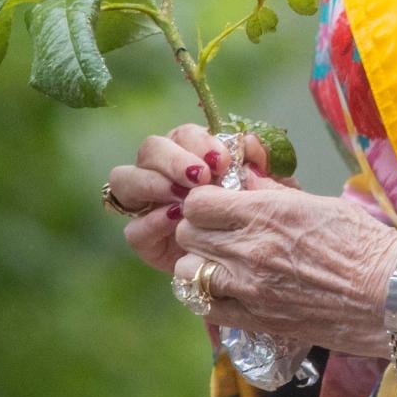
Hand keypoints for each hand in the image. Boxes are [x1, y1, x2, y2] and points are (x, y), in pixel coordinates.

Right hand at [109, 123, 269, 273]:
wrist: (253, 262)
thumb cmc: (260, 215)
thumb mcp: (271, 188)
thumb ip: (263, 162)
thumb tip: (250, 142)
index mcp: (190, 153)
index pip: (182, 134)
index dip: (198, 141)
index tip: (222, 160)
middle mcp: (163, 173)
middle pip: (149, 149)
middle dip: (173, 159)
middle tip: (201, 177)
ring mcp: (148, 205)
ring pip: (125, 180)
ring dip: (153, 183)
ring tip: (183, 198)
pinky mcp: (144, 239)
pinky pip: (132, 228)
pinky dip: (150, 221)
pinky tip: (175, 220)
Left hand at [173, 176, 396, 354]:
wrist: (387, 294)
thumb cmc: (362, 242)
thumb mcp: (316, 203)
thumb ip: (271, 194)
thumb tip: (244, 182)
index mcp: (267, 211)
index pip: (199, 202)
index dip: (204, 202)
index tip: (217, 205)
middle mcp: (250, 248)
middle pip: (189, 234)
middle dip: (199, 229)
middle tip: (220, 232)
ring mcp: (249, 288)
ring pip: (188, 272)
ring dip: (200, 264)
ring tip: (222, 263)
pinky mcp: (255, 320)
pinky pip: (205, 307)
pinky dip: (210, 296)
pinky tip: (230, 290)